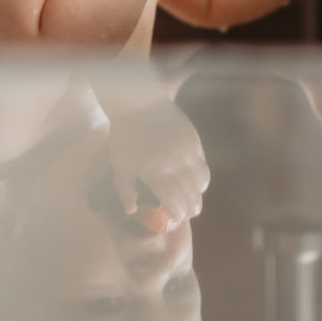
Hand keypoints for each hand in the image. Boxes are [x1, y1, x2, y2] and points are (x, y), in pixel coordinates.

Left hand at [108, 99, 209, 225]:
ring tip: (196, 199)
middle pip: (189, 193)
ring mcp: (185, 150)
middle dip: (192, 207)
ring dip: (199, 193)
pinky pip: (202, 163)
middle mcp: (172, 162)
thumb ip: (124, 190)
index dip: (178, 212)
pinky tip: (197, 181)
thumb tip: (131, 211)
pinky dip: (201, 176)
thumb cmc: (125, 135)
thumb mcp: (119, 163)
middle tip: (191, 213)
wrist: (139, 102)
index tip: (178, 218)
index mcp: (152, 171)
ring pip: (200, 180)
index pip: (172, 199)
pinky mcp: (193, 139)